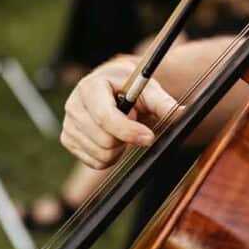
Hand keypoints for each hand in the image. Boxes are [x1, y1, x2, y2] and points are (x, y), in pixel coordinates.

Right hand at [61, 56, 178, 169]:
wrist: (113, 88)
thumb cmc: (130, 87)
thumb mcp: (148, 89)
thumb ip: (162, 101)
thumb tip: (181, 113)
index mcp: (90, 87)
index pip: (105, 117)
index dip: (128, 131)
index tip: (148, 138)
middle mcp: (74, 105)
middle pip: (104, 141)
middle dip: (125, 139)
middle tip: (133, 124)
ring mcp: (68, 124)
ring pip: (100, 154)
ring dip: (119, 148)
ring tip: (121, 130)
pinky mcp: (68, 140)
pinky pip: (94, 162)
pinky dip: (109, 157)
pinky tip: (112, 139)